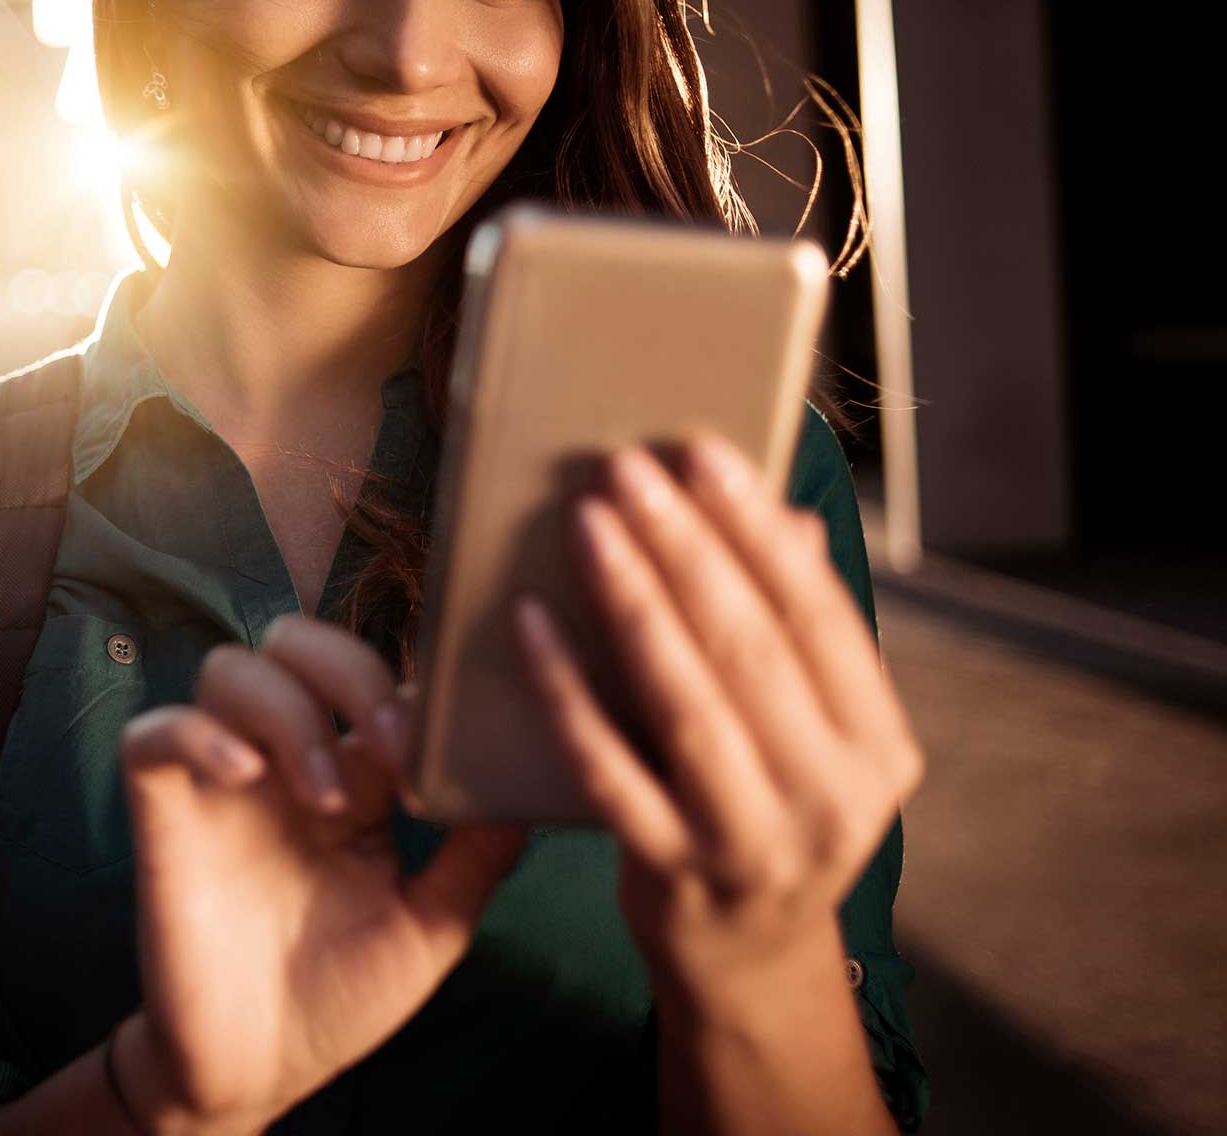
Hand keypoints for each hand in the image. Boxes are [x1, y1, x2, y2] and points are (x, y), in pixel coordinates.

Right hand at [117, 616, 526, 1134]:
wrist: (261, 1070)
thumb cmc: (342, 996)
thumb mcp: (432, 926)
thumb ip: (478, 852)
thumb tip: (533, 781)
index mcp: (353, 774)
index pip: (374, 674)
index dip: (413, 681)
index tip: (454, 733)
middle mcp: (283, 760)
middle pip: (298, 641)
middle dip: (352, 672)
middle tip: (395, 746)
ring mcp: (219, 781)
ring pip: (231, 668)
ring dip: (289, 713)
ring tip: (328, 799)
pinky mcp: (163, 812)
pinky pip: (152, 733)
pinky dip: (197, 734)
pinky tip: (246, 778)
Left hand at [512, 435, 923, 1003]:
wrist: (745, 956)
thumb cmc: (769, 809)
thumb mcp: (810, 733)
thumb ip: (797, 635)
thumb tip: (782, 513)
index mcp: (879, 748)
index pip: (819, 617)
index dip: (759, 529)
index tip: (704, 452)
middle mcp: (832, 800)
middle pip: (748, 649)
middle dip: (684, 546)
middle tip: (626, 467)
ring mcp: (751, 843)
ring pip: (683, 703)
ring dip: (630, 601)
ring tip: (587, 521)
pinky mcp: (670, 872)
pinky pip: (605, 765)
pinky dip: (565, 690)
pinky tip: (528, 622)